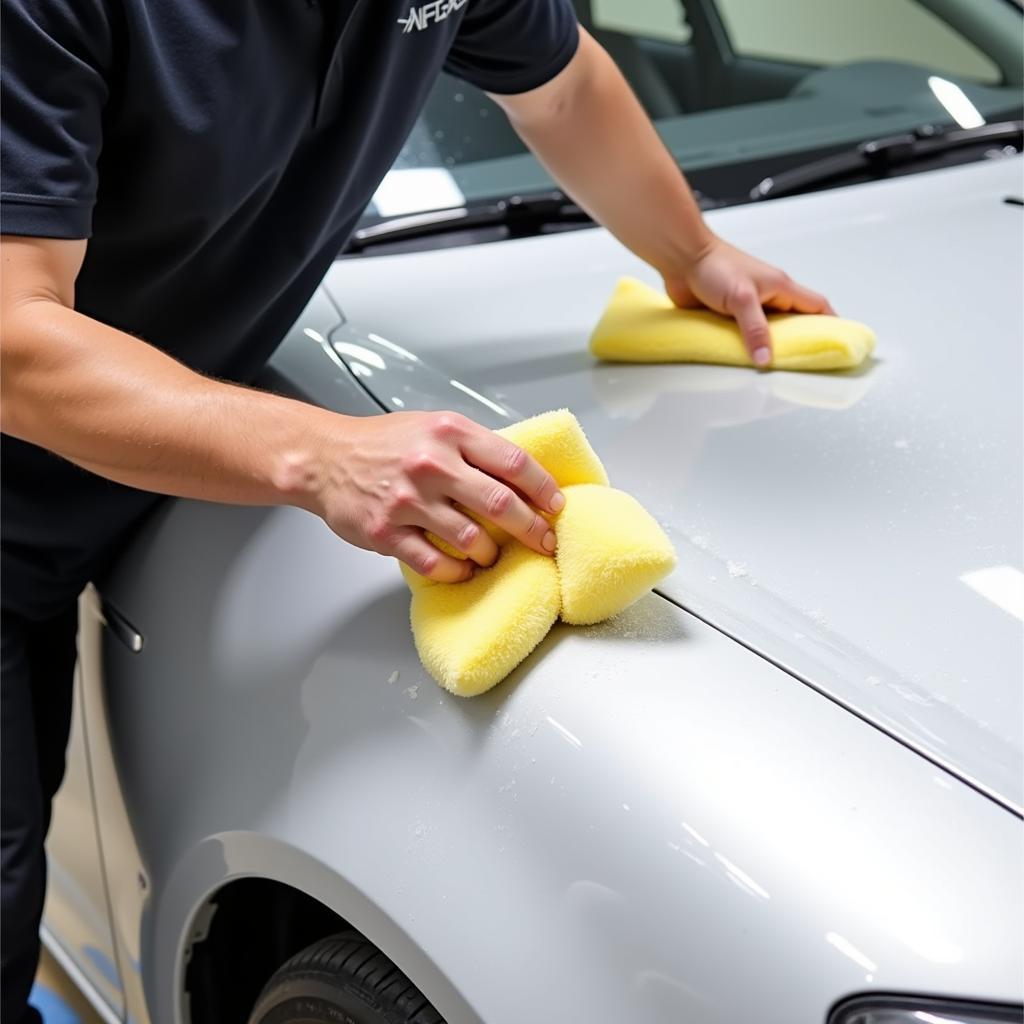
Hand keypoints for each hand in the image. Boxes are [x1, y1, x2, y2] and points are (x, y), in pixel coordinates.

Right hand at [304, 411, 564, 582]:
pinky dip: (457, 572)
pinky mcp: (387, 533)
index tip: (556, 505)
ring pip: (472, 540)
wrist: (325, 458)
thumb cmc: (383, 444)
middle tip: (544, 541)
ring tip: (491, 554)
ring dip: (490, 554)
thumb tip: (523, 477)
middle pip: (501, 504)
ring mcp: (408, 501)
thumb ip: (475, 448)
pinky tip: (462, 569)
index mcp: (449, 433)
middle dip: (532, 529)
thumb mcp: (434, 427)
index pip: (514, 462)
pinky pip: (436, 564)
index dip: (543, 488)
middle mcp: (431, 465)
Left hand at [662, 236, 834, 366]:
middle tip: (802, 363)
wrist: (682, 257)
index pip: (816, 306)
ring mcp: (747, 305)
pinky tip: (742, 358)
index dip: (830, 324)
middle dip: (798, 341)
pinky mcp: (726, 314)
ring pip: (765, 330)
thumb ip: (755, 330)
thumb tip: (766, 358)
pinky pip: (741, 333)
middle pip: (792, 322)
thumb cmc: (715, 266)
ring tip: (772, 366)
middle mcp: (767, 296)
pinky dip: (744, 345)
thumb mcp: (742, 299)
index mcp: (780, 287)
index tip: (836, 342)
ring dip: (767, 345)